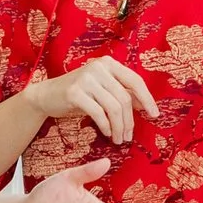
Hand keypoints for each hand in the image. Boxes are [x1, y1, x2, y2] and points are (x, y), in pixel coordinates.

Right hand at [24, 57, 158, 143]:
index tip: (155, 115)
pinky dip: (106, 126)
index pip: (135, 80)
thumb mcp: (102, 90)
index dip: (147, 99)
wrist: (47, 95)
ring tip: (119, 139)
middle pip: (124, 98)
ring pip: (113, 107)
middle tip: (129, 136)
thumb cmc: (79, 94)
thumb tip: (144, 105)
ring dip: (119, 127)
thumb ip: (121, 93)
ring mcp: (86, 78)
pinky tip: (107, 133)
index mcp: (108, 63)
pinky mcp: (74, 92)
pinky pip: (98, 113)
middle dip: (130, 121)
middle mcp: (98, 67)